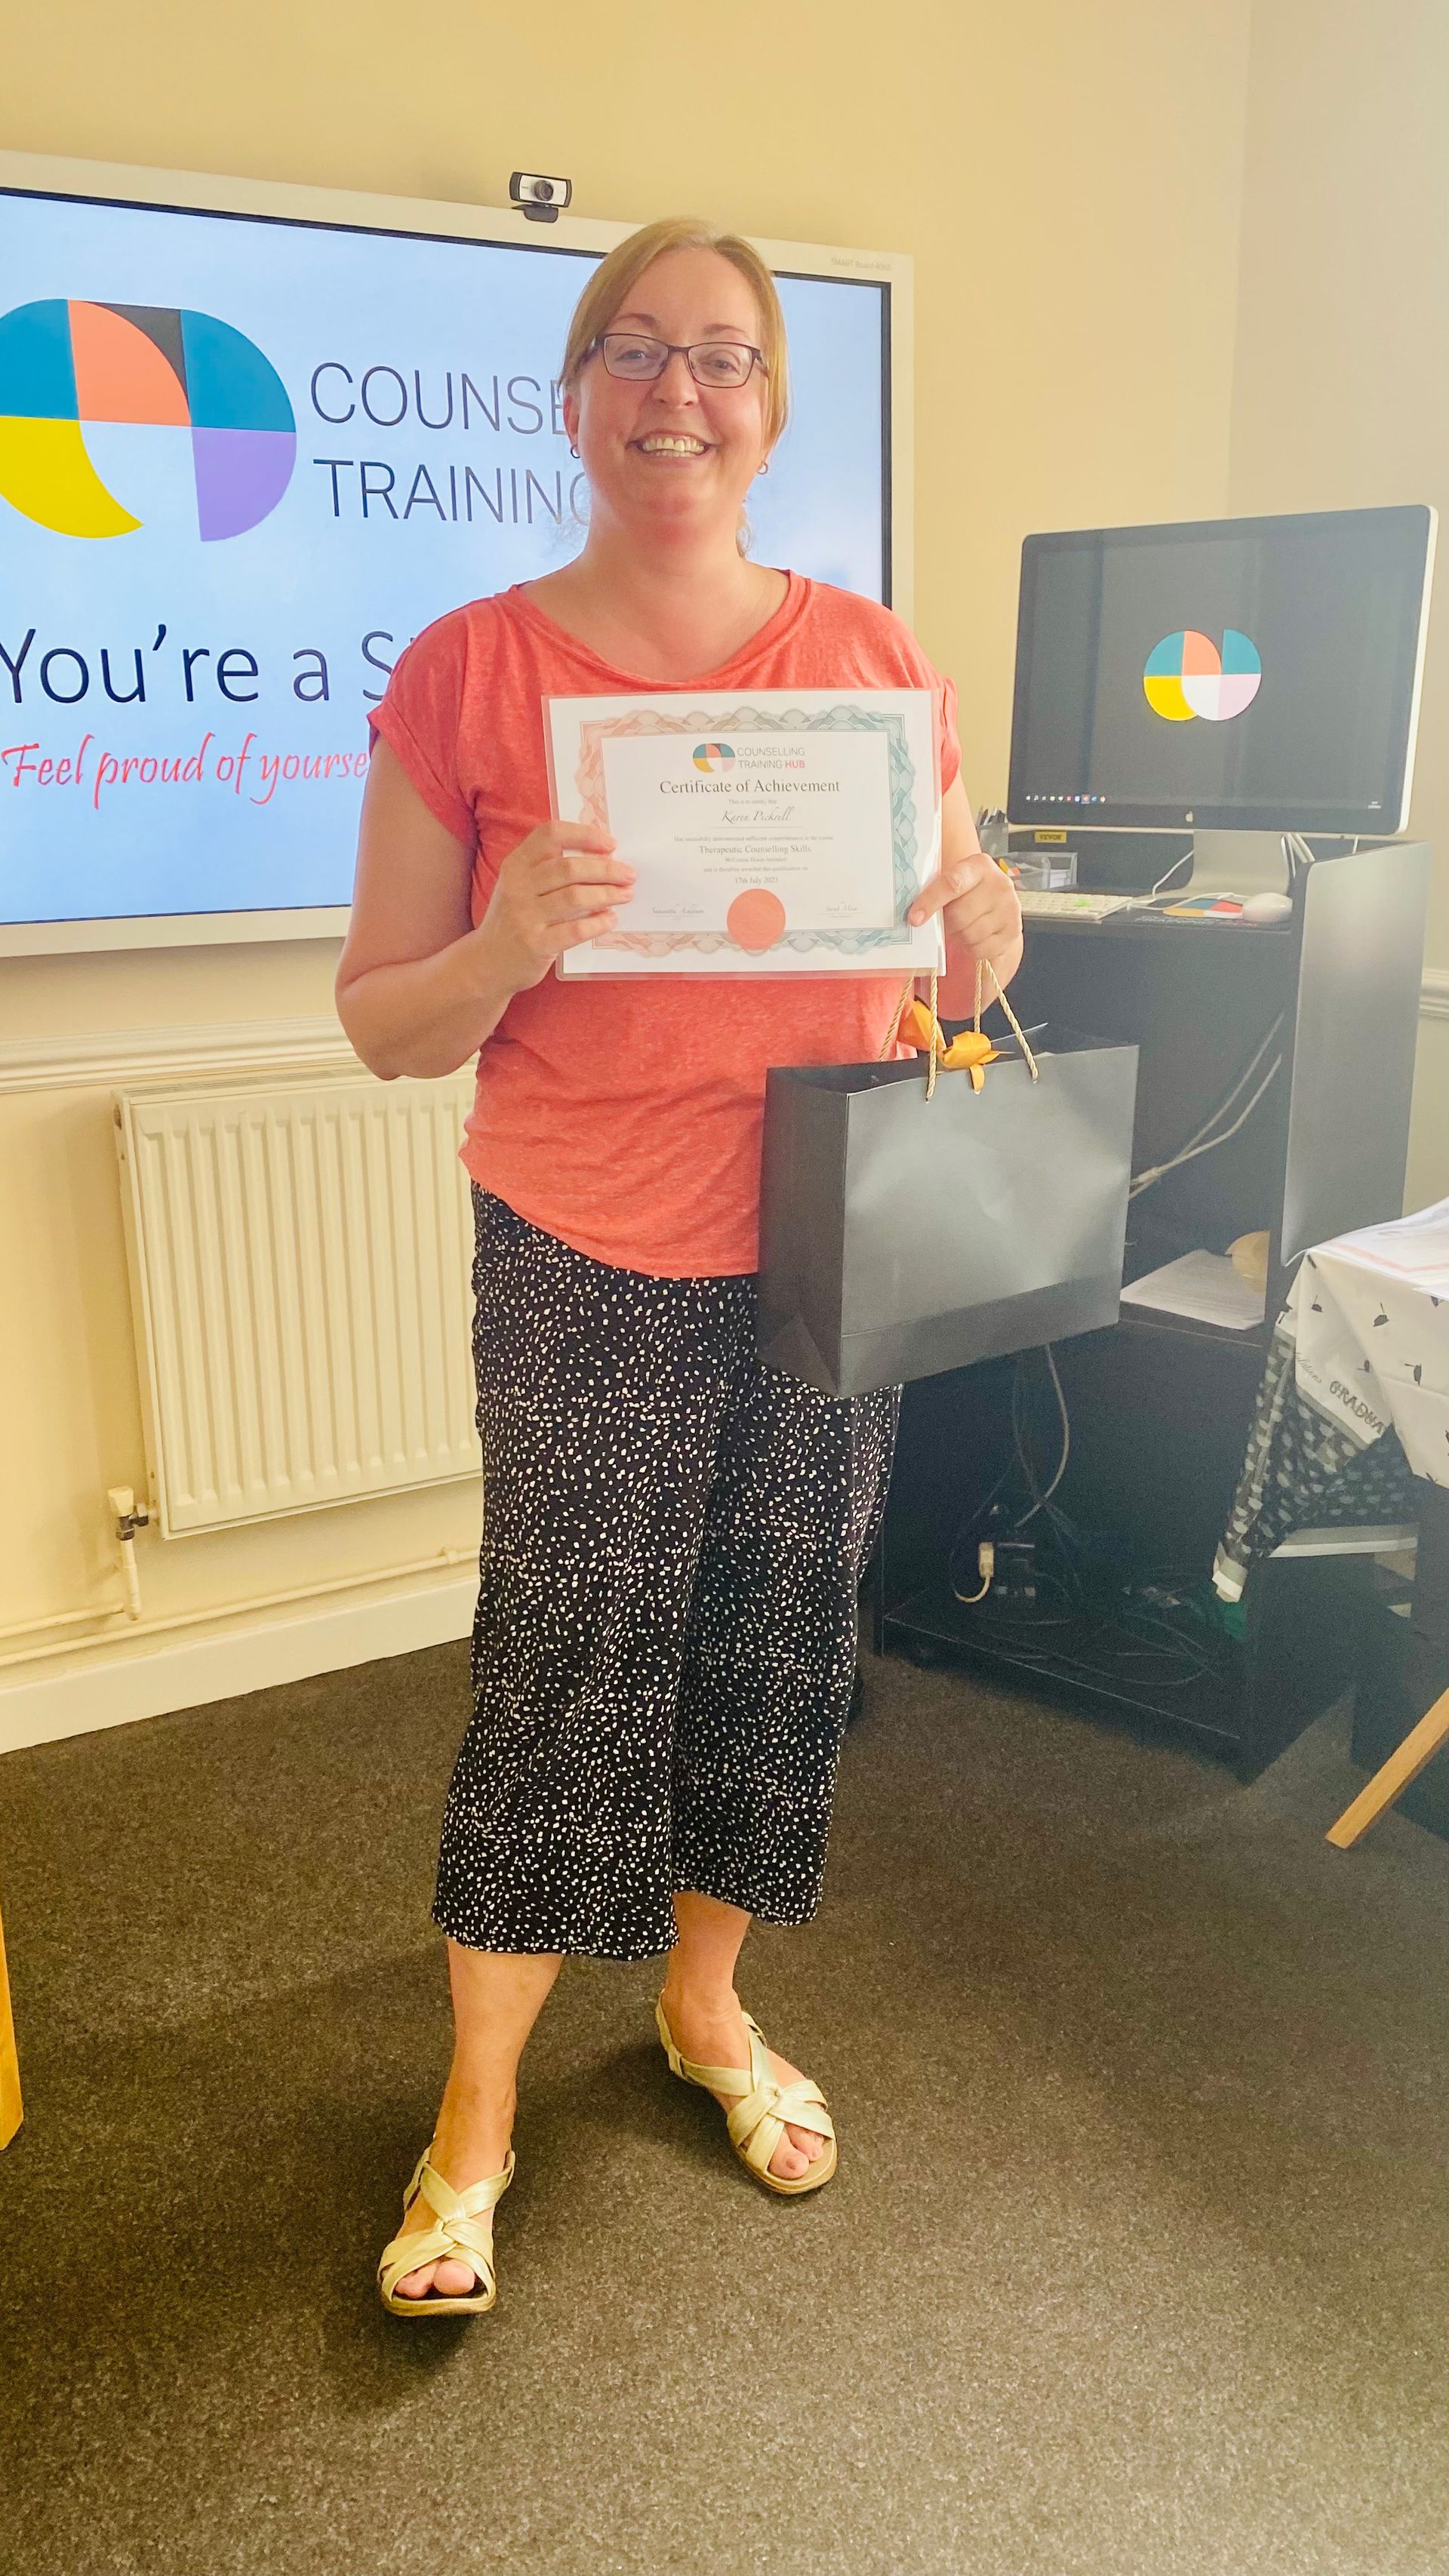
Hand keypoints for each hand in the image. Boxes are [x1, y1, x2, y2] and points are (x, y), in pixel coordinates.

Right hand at [473, 820, 634, 993]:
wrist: (487, 963)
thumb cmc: (513, 919)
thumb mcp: (519, 885)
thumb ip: (548, 868)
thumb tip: (601, 856)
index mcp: (515, 865)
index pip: (551, 835)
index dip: (584, 835)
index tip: (610, 844)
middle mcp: (518, 887)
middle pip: (569, 867)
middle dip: (606, 869)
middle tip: (628, 874)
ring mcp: (525, 916)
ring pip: (575, 897)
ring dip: (607, 894)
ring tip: (625, 894)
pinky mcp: (536, 944)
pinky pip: (576, 930)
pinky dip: (598, 923)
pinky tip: (610, 919)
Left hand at [909, 847, 1021, 969]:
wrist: (999, 904)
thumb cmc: (968, 893)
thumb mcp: (955, 883)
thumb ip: (938, 891)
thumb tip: (913, 915)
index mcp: (979, 865)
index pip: (951, 884)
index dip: (930, 902)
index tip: (914, 919)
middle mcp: (999, 884)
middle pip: (959, 915)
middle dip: (948, 924)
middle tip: (947, 922)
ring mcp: (1010, 908)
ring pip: (969, 934)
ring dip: (960, 937)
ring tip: (962, 928)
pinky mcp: (1013, 931)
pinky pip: (981, 949)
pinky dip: (971, 949)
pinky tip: (973, 938)